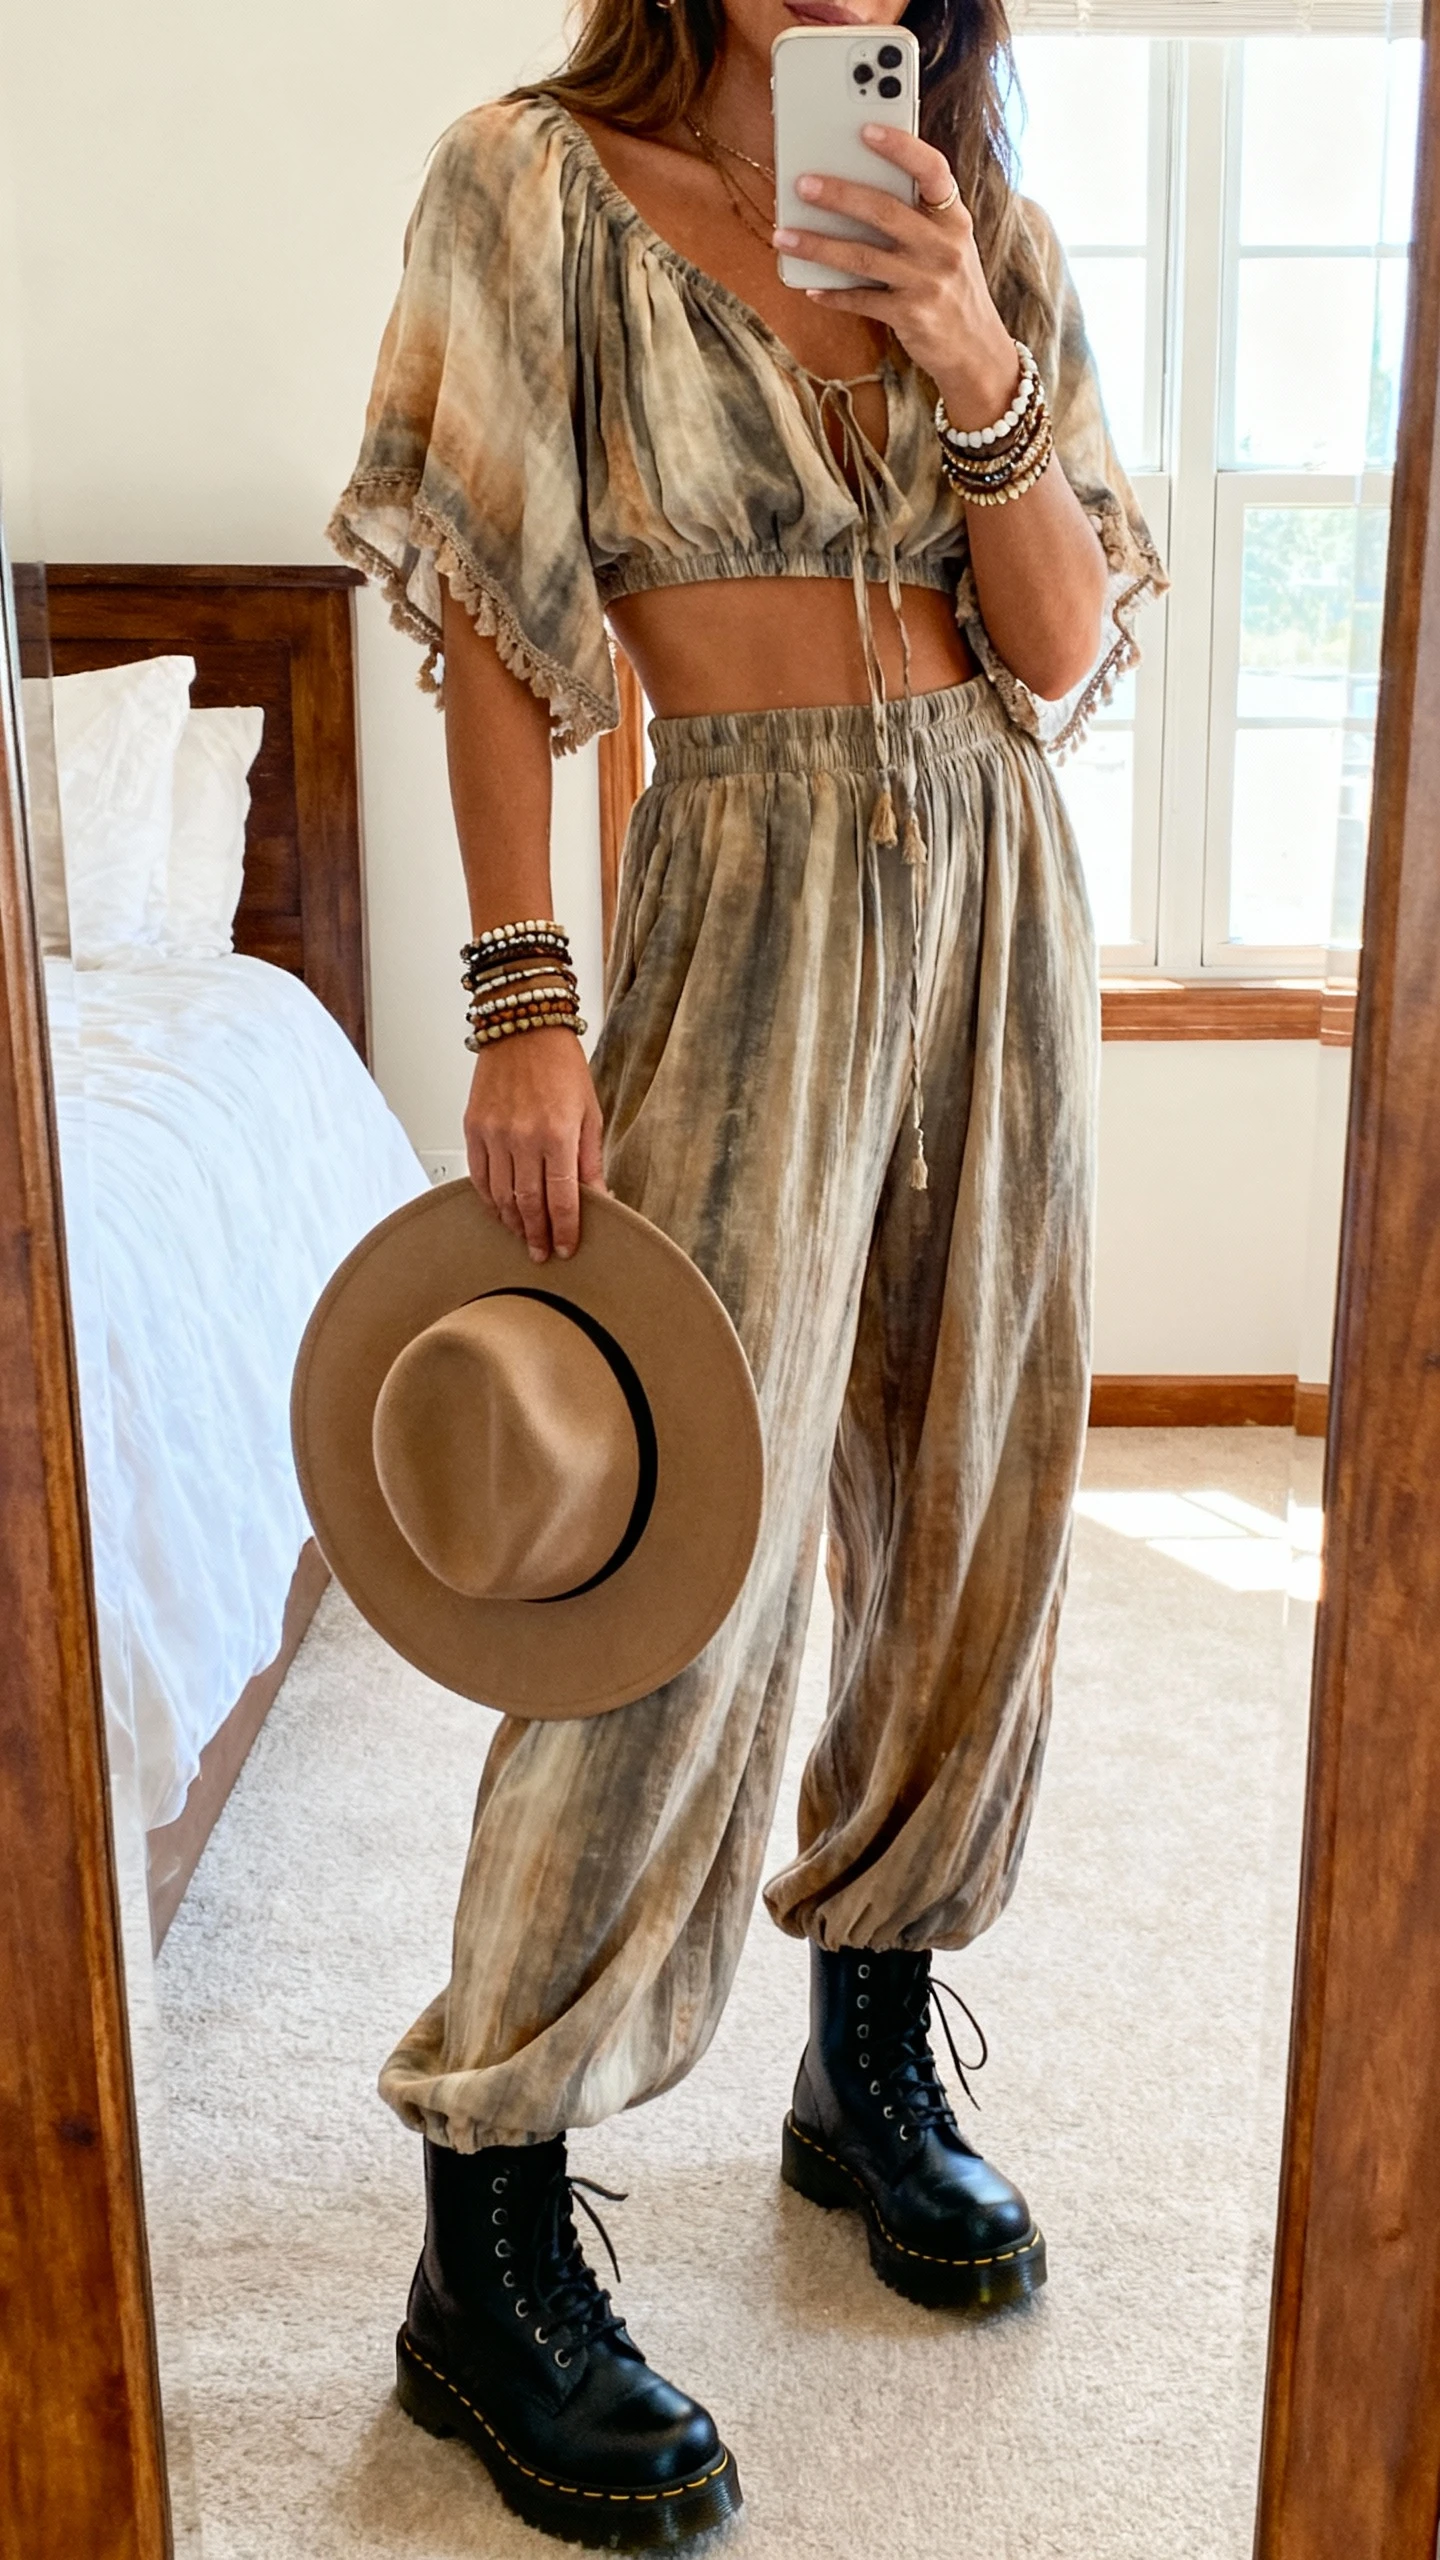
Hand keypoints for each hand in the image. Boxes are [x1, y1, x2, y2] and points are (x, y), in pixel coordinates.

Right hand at [464, 1028, 605, 1263]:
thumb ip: (590, 1161)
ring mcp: (494, 1134)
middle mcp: (522, 1137)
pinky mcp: (473, 1128)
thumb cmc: (561, 1066)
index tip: (566, 1248)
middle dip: (538, 1235)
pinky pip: (479, 1176)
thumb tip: (599, 1199)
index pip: (561, 1198)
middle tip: (544, 1253)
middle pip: (528, 1204)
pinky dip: (489, 1199)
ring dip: (513, 1222)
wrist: (523, 1028)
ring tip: (524, 1236)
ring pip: (500, 1195)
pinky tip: (500, 1210)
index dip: (565, 1230)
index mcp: (557, 1134)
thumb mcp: (590, 1113)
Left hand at [774, 123, 1018, 427]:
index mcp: (954, 218)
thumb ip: (916, 217)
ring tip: (783, 235)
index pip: (933, 170)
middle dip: (839, 195)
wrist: (976, 350)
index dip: (901, 148)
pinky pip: (862, 300)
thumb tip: (853, 187)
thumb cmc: (951, 285)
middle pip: (885, 211)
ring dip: (819, 245)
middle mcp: (944, 247)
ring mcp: (928, 283)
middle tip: (802, 183)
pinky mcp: (912, 317)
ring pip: (863, 257)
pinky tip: (810, 287)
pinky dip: (833, 294)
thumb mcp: (948, 244)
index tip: (866, 130)